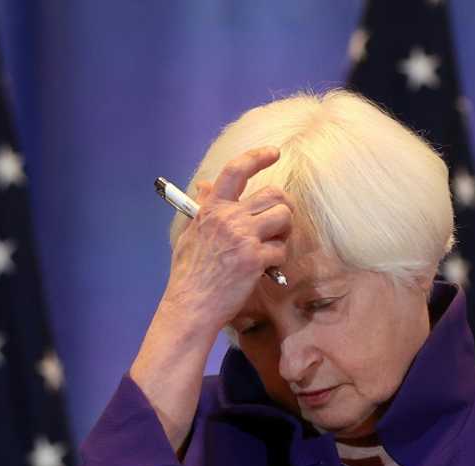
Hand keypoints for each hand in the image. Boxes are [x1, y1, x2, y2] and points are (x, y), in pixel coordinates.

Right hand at [160, 146, 294, 333]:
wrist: (191, 305)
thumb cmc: (190, 273)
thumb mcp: (190, 234)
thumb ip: (203, 208)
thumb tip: (205, 185)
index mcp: (212, 209)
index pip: (235, 170)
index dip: (257, 157)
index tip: (273, 152)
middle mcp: (229, 218)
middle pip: (274, 194)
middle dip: (283, 206)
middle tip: (278, 222)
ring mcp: (243, 237)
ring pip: (283, 217)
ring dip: (284, 231)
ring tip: (271, 245)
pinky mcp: (255, 259)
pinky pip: (282, 249)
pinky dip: (278, 259)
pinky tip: (265, 268)